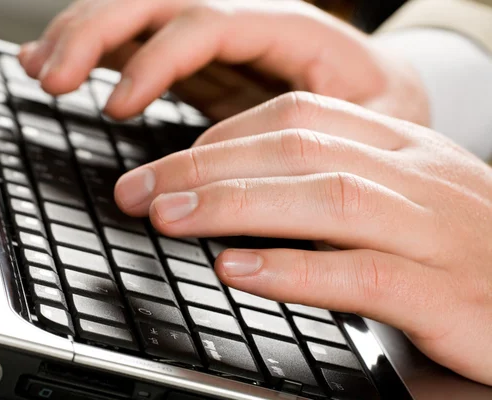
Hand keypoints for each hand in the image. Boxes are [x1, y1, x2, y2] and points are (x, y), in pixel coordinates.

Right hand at [18, 0, 428, 124]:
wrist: (389, 99)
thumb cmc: (384, 111)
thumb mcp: (374, 124)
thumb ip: (318, 139)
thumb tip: (252, 177)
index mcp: (291, 28)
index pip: (207, 22)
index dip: (156, 59)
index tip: (119, 107)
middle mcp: (247, 23)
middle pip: (158, 2)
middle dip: (98, 33)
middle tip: (53, 76)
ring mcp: (218, 43)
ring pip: (138, 17)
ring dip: (83, 37)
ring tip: (41, 68)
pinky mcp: (200, 67)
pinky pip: (137, 49)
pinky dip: (95, 58)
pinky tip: (57, 68)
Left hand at [113, 92, 491, 385]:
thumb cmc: (464, 248)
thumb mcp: (400, 197)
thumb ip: (328, 185)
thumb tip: (241, 191)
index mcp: (398, 145)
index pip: (296, 119)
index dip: (221, 139)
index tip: (168, 166)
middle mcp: (413, 175)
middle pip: (295, 150)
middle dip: (203, 169)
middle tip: (139, 192)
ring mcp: (432, 230)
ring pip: (323, 199)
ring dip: (233, 206)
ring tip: (168, 219)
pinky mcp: (444, 292)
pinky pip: (362, 272)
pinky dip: (292, 268)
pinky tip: (236, 269)